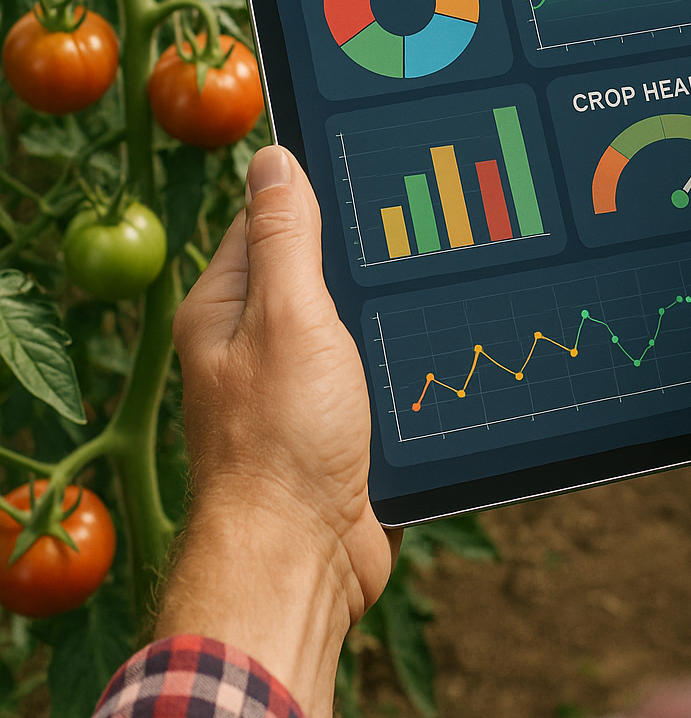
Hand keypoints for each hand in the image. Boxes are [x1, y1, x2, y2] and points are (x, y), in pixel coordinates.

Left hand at [156, 146, 398, 717]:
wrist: (303, 561)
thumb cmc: (281, 440)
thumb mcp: (288, 316)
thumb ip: (285, 237)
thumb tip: (271, 156)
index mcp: (225, 309)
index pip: (265, 222)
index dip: (313, 191)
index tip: (370, 165)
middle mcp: (253, 345)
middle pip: (312, 272)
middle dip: (360, 254)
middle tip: (425, 219)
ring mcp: (294, 391)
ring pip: (349, 326)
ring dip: (384, 313)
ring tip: (439, 274)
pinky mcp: (334, 431)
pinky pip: (371, 376)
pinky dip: (398, 362)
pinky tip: (437, 344)